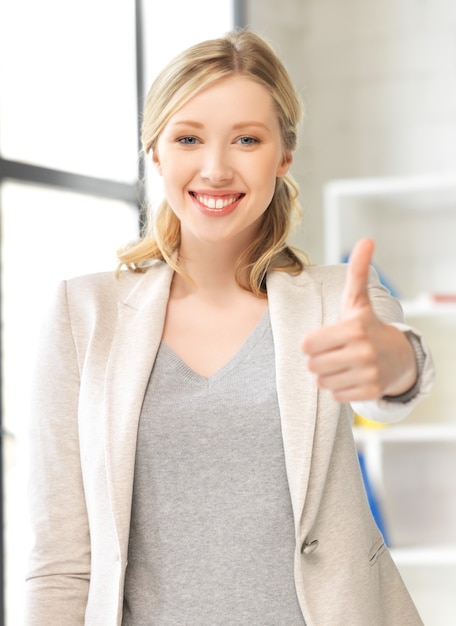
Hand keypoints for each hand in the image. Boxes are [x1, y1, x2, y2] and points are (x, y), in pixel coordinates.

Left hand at [301, 238, 416, 401]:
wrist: (399, 357)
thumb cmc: (367, 326)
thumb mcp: (358, 301)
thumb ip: (357, 272)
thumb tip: (366, 240)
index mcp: (353, 328)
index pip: (306, 344)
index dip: (311, 342)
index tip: (325, 338)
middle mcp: (362, 352)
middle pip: (311, 364)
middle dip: (317, 359)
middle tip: (333, 352)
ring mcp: (367, 374)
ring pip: (321, 382)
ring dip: (326, 375)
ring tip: (342, 364)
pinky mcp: (370, 392)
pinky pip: (335, 395)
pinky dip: (339, 388)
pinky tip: (351, 376)